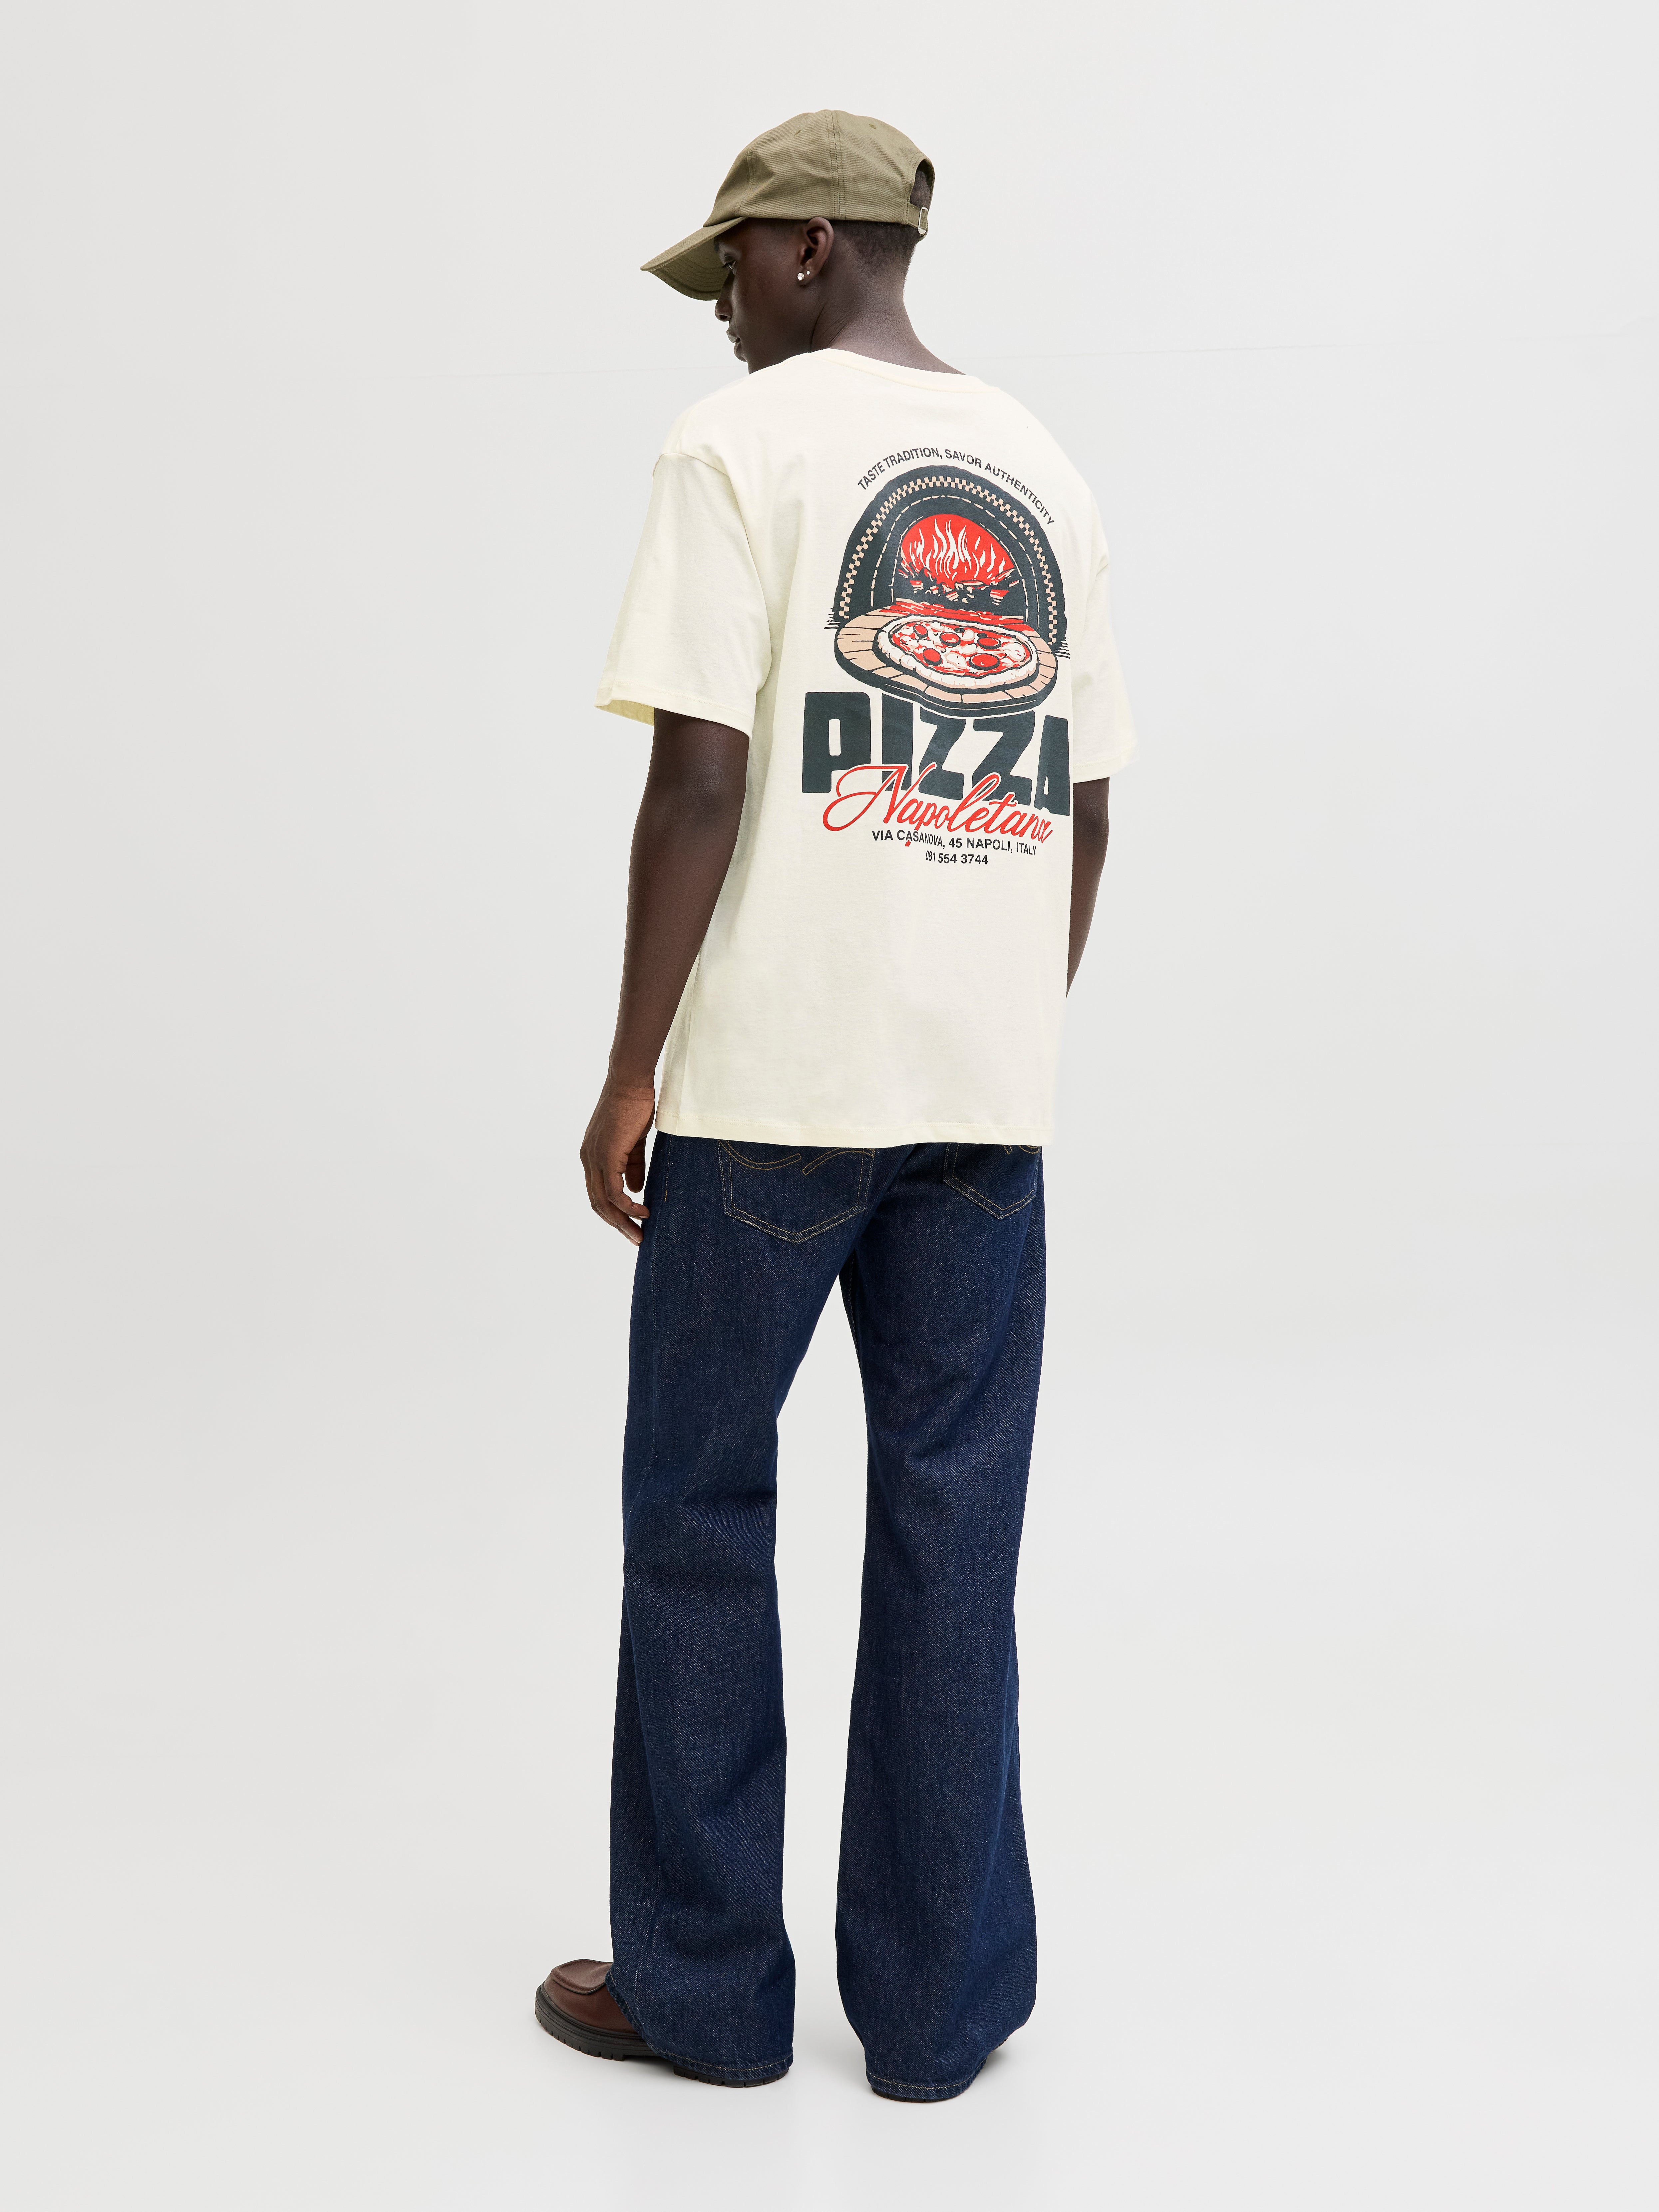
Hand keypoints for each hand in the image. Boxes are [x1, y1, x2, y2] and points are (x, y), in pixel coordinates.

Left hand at [580, 1078, 655, 1244]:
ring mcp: (594, 1158)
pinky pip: (613, 1191)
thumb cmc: (634, 1106)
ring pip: (603, 1201)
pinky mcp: (606, 1156)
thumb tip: (635, 1190)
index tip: (631, 1224)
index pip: (597, 1193)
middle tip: (636, 1238)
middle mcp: (588, 1159)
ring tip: (640, 1232)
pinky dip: (627, 1205)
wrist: (631, 1083)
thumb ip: (633, 1166)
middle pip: (597, 1203)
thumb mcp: (633, 1142)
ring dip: (622, 1220)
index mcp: (592, 1156)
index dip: (613, 1212)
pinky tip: (642, 1211)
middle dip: (617, 1224)